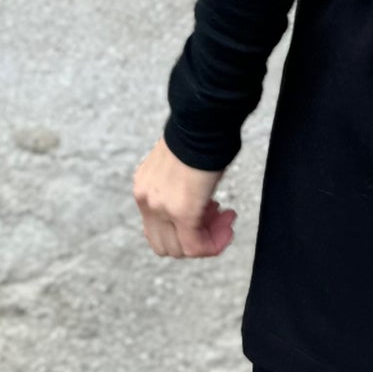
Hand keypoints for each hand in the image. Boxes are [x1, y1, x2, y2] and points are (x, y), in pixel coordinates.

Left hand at [132, 136, 236, 258]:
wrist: (204, 122)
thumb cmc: (199, 136)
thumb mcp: (180, 168)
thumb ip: (180, 191)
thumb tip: (201, 209)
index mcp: (144, 189)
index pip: (157, 229)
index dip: (185, 229)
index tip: (211, 213)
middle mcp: (146, 201)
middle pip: (166, 245)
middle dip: (195, 238)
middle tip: (219, 218)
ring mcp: (161, 208)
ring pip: (181, 249)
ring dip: (207, 241)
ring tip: (226, 218)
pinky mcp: (182, 212)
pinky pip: (195, 245)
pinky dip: (213, 244)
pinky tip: (228, 226)